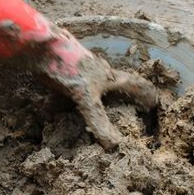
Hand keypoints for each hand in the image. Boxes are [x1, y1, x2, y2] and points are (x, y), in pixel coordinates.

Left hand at [0, 0, 158, 149]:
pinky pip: (66, 97)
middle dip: (122, 102)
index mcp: (110, 77)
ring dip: (93, 107)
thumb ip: (98, 121)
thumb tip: (114, 146)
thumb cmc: (68, 66)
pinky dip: (62, 108)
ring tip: (91, 125)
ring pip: (91, 93)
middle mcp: (98, 75)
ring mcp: (80, 76)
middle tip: (128, 117)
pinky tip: (53, 120)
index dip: (148, 95)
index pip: (137, 84)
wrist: (38, 48)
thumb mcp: (85, 97)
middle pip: (116, 88)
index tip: (156, 105)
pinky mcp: (62, 78)